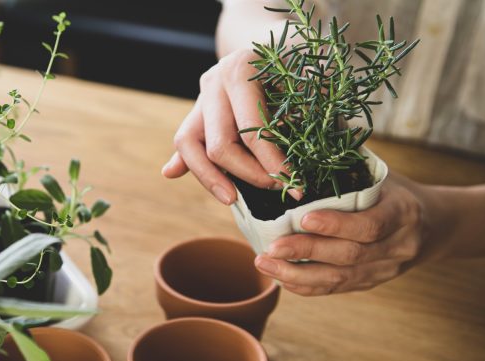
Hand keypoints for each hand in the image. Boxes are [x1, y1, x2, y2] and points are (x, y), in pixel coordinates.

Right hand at [162, 49, 300, 203]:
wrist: (270, 36)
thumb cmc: (296, 58)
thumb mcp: (309, 73)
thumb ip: (310, 106)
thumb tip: (312, 149)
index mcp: (239, 71)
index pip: (251, 132)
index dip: (273, 164)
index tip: (294, 185)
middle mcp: (213, 82)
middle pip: (219, 145)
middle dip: (248, 175)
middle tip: (276, 188)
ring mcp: (201, 96)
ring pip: (188, 144)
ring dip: (209, 177)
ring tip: (231, 200)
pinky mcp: (197, 110)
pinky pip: (185, 140)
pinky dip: (182, 160)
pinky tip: (172, 174)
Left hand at [254, 174, 432, 295]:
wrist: (434, 226)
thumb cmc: (394, 191)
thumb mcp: (381, 172)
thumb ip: (347, 162)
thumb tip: (300, 132)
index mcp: (403, 212)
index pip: (371, 224)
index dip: (336, 225)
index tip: (303, 219)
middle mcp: (399, 246)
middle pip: (350, 255)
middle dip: (306, 251)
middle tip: (270, 248)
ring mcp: (386, 269)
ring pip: (340, 279)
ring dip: (298, 275)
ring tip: (265, 264)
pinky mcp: (372, 283)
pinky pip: (337, 289)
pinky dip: (307, 286)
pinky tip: (281, 277)